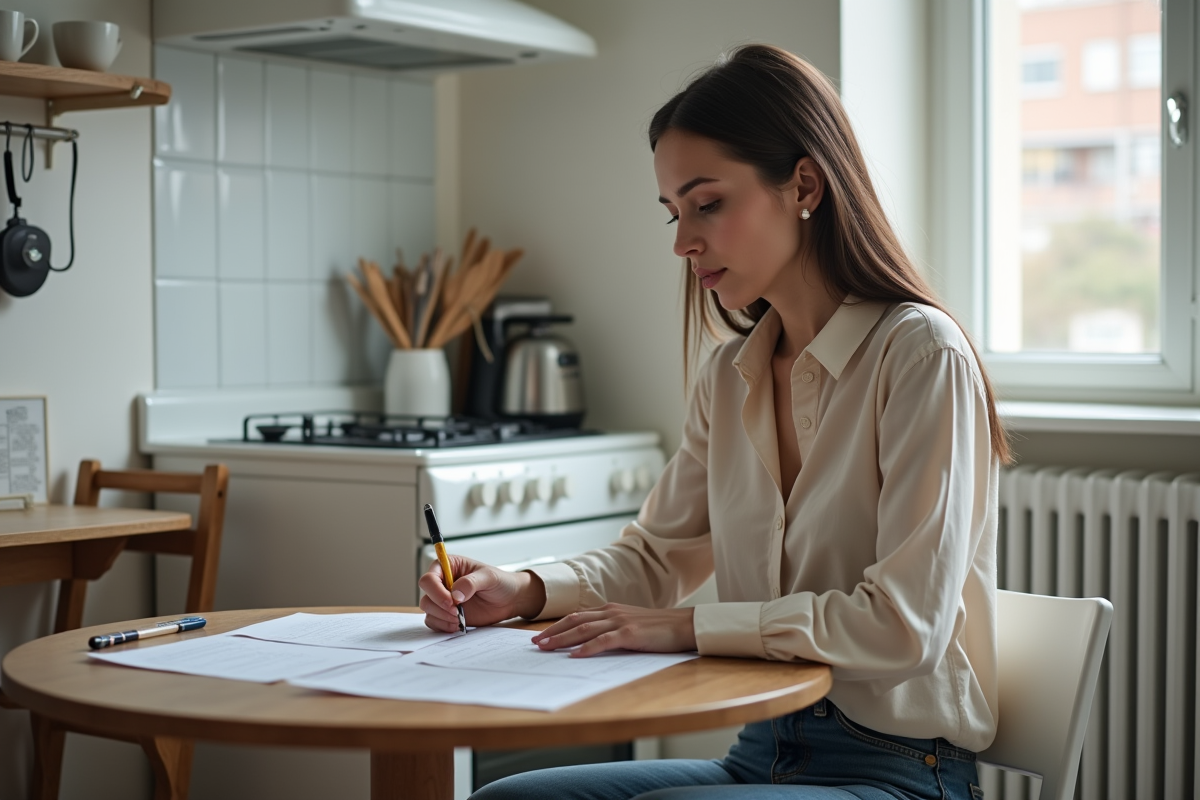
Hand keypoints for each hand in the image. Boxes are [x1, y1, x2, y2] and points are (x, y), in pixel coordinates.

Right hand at [419, 556, 545, 632]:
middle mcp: (443, 582)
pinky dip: (443, 626)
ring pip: (428, 609)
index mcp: (449, 566)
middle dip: (439, 606)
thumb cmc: (500, 582)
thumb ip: (471, 582)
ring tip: (459, 620)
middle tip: (456, 613)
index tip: (452, 601)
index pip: (430, 578)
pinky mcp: (447, 614)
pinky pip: (434, 621)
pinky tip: (457, 626)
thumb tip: (455, 594)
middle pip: (426, 595)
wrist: (510, 600)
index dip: (436, 590)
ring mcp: (444, 599)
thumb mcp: (489, 577)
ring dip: (441, 617)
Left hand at [532, 604, 696, 656]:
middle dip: (553, 632)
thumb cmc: (659, 629)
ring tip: (546, 648)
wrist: (684, 625)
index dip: (558, 626)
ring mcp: (620, 622)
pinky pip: (603, 641)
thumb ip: (612, 631)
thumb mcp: (631, 626)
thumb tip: (591, 645)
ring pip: (583, 629)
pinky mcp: (630, 634)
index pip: (577, 616)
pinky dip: (586, 649)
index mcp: (611, 610)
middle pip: (574, 621)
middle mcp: (612, 612)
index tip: (542, 636)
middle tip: (535, 643)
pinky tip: (574, 656)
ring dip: (562, 639)